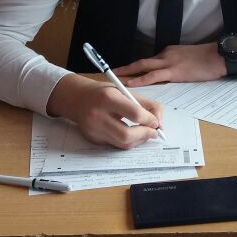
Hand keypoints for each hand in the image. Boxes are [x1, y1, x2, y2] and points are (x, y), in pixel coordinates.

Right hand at [47, 75, 163, 149]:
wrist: (77, 98)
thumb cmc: (104, 92)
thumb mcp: (124, 90)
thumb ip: (145, 103)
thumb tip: (160, 122)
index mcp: (108, 98)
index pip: (135, 114)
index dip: (150, 120)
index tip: (156, 122)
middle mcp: (98, 115)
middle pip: (127, 135)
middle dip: (145, 135)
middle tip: (153, 132)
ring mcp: (94, 129)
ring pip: (122, 144)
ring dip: (138, 141)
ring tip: (145, 133)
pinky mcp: (93, 139)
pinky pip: (115, 145)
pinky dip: (128, 142)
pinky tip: (131, 134)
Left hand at [116, 43, 226, 86]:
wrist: (219, 56)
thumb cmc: (208, 60)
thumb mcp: (188, 59)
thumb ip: (177, 65)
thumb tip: (169, 76)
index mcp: (169, 53)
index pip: (148, 62)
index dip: (135, 68)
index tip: (124, 71)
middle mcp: (165, 55)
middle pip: (140, 62)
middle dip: (125, 68)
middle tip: (110, 73)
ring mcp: (169, 62)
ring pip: (142, 67)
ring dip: (127, 73)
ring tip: (114, 79)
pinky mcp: (174, 71)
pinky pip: (152, 76)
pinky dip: (140, 80)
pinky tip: (130, 84)